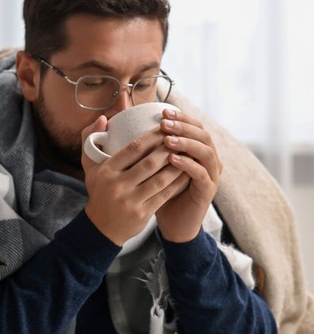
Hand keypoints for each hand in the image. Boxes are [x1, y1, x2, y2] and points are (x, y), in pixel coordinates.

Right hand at [82, 115, 190, 245]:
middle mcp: (117, 185)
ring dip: (178, 165)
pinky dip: (178, 182)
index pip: (133, 148)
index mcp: (106, 171)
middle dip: (169, 148)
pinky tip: (186, 174)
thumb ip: (91, 140)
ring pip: (161, 178)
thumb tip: (104, 117)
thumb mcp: (90, 167)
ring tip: (188, 154)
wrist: (101, 228)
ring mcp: (130, 201)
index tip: (165, 129)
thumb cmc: (99, 192)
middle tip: (181, 139)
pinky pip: (165, 194)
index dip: (152, 136)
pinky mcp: (142, 213)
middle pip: (150, 162)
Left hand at [155, 109, 221, 241]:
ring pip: (205, 152)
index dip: (181, 117)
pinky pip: (201, 173)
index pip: (193, 126)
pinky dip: (188, 164)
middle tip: (165, 123)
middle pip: (202, 134)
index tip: (162, 111)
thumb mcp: (151, 167)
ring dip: (186, 143)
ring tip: (167, 140)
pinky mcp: (208, 190)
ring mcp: (211, 174)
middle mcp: (208, 159)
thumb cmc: (159, 191)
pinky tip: (173, 159)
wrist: (171, 222)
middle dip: (183, 127)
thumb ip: (145, 147)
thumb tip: (124, 126)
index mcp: (196, 150)